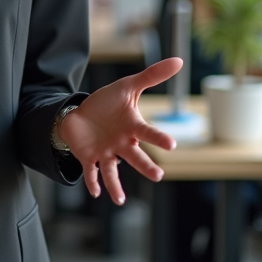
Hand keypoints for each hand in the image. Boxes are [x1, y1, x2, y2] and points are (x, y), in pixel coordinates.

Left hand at [58, 57, 182, 204]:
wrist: (82, 112)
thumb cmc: (109, 102)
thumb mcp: (129, 86)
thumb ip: (152, 76)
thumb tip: (179, 60)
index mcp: (132, 127)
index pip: (147, 133)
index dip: (158, 138)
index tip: (171, 144)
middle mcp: (122, 143)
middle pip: (135, 156)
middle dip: (145, 166)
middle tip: (158, 176)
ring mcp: (105, 152)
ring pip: (112, 170)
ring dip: (115, 185)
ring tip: (120, 200)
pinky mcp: (88, 157)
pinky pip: (91, 171)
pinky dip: (92, 182)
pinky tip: (95, 192)